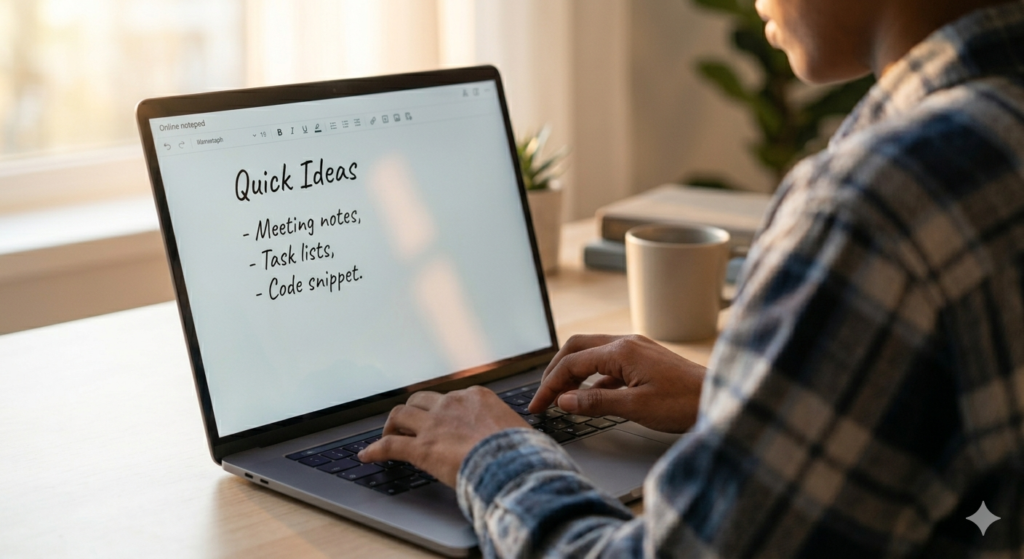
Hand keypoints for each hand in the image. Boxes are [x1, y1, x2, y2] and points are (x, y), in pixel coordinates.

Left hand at [359, 387, 529, 485]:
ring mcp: (433, 424)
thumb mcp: (517, 428)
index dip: (441, 409)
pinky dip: (375, 450)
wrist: (512, 463)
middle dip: (412, 411)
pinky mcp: (421, 448)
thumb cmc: (520, 450)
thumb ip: (506, 428)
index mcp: (475, 397)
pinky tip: (366, 456)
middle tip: (408, 423)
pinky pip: (390, 445)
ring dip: (391, 424)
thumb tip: (517, 438)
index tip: (439, 418)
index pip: (450, 398)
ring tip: (386, 435)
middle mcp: (451, 404)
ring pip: (400, 415)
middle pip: (420, 400)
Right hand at [528, 334, 705, 432]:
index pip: (572, 363)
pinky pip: (607, 364)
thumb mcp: (636, 407)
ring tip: (562, 398)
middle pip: (576, 349)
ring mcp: (635, 349)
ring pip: (591, 354)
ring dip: (573, 374)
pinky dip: (592, 379)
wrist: (719, 398)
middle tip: (543, 396)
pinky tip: (589, 398)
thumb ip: (596, 402)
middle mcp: (626, 343)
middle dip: (555, 372)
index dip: (550, 385)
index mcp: (621, 351)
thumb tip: (564, 401)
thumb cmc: (684, 402)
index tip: (538, 406)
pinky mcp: (643, 360)